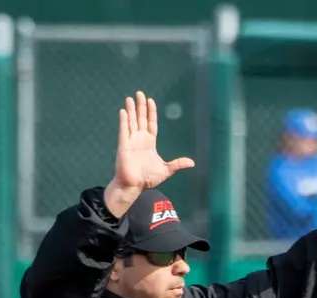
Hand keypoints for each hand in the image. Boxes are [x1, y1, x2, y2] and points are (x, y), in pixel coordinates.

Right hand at [104, 91, 193, 216]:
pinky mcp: (123, 145)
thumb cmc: (148, 179)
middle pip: (141, 119)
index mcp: (149, 143)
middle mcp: (140, 139)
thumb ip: (177, 164)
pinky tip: (124, 111)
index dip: (151, 112)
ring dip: (131, 110)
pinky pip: (123, 130)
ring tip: (130, 98)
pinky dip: (124, 121)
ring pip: (131, 122)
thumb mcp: (166, 170)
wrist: (134, 186)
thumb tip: (192, 163)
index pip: (151, 124)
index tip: (151, 101)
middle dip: (141, 106)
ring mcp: (131, 141)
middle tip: (139, 93)